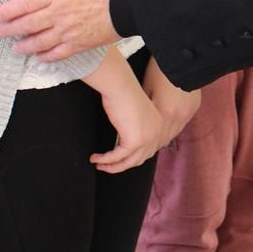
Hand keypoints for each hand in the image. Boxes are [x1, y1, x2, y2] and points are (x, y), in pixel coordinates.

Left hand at [0, 0, 119, 59]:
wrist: (130, 1)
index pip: (25, 2)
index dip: (7, 10)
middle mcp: (58, 14)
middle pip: (27, 24)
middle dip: (9, 29)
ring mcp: (68, 31)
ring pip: (39, 42)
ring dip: (24, 45)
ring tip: (14, 47)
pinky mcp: (80, 44)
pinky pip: (58, 53)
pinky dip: (46, 57)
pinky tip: (39, 58)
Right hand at [90, 58, 164, 172]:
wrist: (120, 85)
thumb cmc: (122, 92)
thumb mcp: (131, 111)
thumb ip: (132, 124)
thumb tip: (122, 135)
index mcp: (157, 124)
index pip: (148, 149)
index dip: (132, 158)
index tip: (117, 161)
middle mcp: (155, 133)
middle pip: (139, 159)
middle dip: (121, 165)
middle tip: (106, 166)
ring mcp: (147, 138)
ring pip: (129, 162)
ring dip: (112, 166)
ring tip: (99, 166)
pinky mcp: (134, 141)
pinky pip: (117, 157)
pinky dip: (105, 160)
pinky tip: (96, 159)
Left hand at [143, 57, 199, 144]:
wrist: (182, 56)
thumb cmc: (161, 68)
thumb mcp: (146, 88)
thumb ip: (144, 108)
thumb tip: (136, 120)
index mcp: (165, 112)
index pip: (154, 137)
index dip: (144, 144)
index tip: (135, 147)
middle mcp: (179, 115)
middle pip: (165, 138)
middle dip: (152, 145)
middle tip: (141, 147)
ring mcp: (188, 112)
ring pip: (174, 133)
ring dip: (163, 137)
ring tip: (152, 139)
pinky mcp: (194, 107)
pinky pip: (182, 123)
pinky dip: (172, 127)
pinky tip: (166, 126)